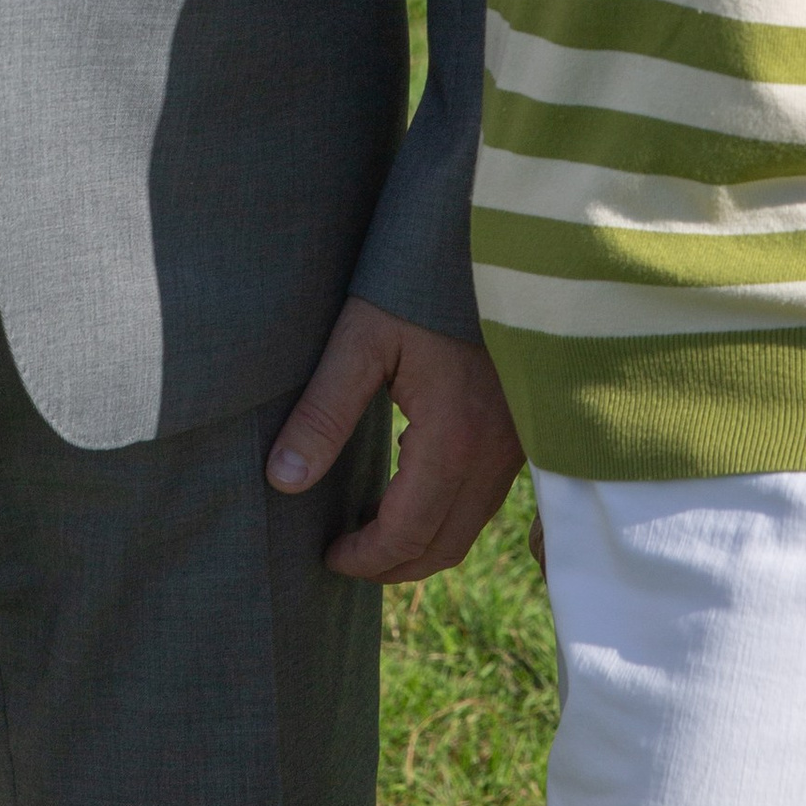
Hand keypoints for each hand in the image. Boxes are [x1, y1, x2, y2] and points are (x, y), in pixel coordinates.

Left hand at [264, 298, 523, 582]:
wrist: (496, 241)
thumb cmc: (422, 281)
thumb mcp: (362, 336)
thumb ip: (323, 411)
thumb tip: (283, 479)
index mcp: (455, 439)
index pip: (407, 533)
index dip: (364, 557)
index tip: (326, 555)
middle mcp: (496, 454)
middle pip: (444, 546)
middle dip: (391, 564)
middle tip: (343, 556)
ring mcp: (518, 445)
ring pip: (469, 526)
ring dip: (419, 542)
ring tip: (368, 529)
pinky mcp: (522, 429)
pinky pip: (485, 498)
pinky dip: (445, 514)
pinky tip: (409, 487)